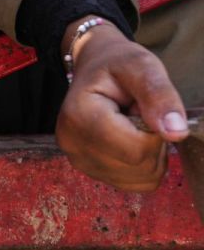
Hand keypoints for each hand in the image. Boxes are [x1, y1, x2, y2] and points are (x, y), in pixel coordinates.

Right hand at [55, 16, 189, 191]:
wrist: (93, 68)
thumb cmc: (116, 65)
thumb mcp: (141, 66)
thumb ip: (159, 96)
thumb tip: (176, 132)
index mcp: (80, 116)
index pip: (136, 149)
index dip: (156, 133)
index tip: (145, 109)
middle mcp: (72, 144)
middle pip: (138, 167)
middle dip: (154, 144)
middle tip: (141, 116)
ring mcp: (78, 160)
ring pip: (139, 179)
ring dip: (150, 156)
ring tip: (135, 127)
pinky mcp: (88, 171)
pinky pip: (134, 184)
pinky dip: (143, 167)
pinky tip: (131, 142)